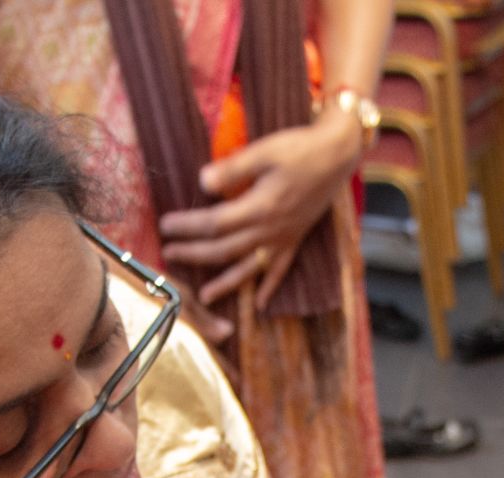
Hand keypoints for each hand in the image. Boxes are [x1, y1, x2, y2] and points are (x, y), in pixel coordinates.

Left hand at [158, 111, 360, 316]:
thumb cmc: (300, 148)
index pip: (215, 223)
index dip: (188, 227)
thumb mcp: (265, 151)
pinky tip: (258, 304)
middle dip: (195, 254)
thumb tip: (202, 183)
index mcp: (260, 207)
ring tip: (204, 297)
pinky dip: (269, 288)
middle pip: (225, 249)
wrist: (337, 154)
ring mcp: (284, 238)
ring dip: (226, 283)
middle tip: (169, 254)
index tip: (165, 225)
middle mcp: (270, 230)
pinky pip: (280, 270)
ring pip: (249, 267)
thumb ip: (233, 169)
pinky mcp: (296, 239)